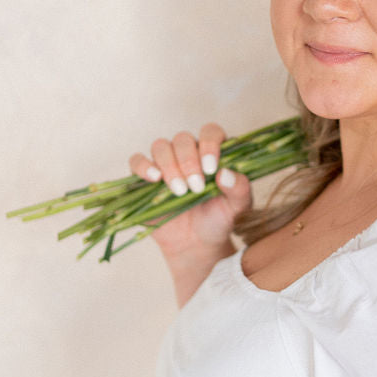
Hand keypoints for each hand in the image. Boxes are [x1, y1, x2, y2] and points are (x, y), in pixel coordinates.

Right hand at [128, 122, 251, 269]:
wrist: (197, 244)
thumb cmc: (219, 220)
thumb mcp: (238, 208)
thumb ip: (240, 189)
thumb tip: (225, 173)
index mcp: (213, 153)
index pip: (210, 132)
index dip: (210, 144)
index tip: (211, 169)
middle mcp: (188, 153)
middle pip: (183, 139)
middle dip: (188, 161)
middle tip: (196, 187)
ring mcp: (165, 164)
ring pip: (161, 146)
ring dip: (169, 166)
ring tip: (179, 190)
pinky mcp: (144, 178)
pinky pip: (137, 161)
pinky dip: (143, 166)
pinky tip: (154, 179)